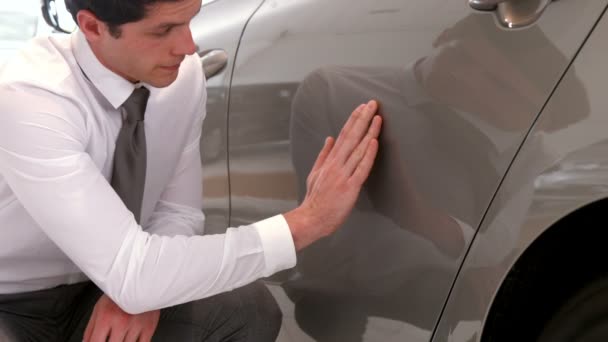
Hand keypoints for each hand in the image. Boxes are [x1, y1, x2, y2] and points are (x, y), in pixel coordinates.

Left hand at [83, 294, 160, 341]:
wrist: (142, 280)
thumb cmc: (120, 293)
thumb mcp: (99, 308)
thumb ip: (90, 329)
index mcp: (106, 317)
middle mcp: (121, 322)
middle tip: (112, 337)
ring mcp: (136, 325)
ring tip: (121, 335)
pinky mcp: (149, 326)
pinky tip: (132, 339)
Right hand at [285, 100, 381, 249]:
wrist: (311, 219)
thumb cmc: (315, 200)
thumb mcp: (315, 173)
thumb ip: (323, 155)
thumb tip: (329, 139)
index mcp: (329, 161)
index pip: (343, 135)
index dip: (353, 120)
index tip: (362, 107)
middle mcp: (336, 165)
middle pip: (351, 136)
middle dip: (363, 118)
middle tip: (372, 104)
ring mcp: (343, 175)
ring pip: (358, 149)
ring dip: (369, 132)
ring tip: (377, 117)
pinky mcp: (350, 187)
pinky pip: (361, 168)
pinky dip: (368, 154)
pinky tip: (373, 142)